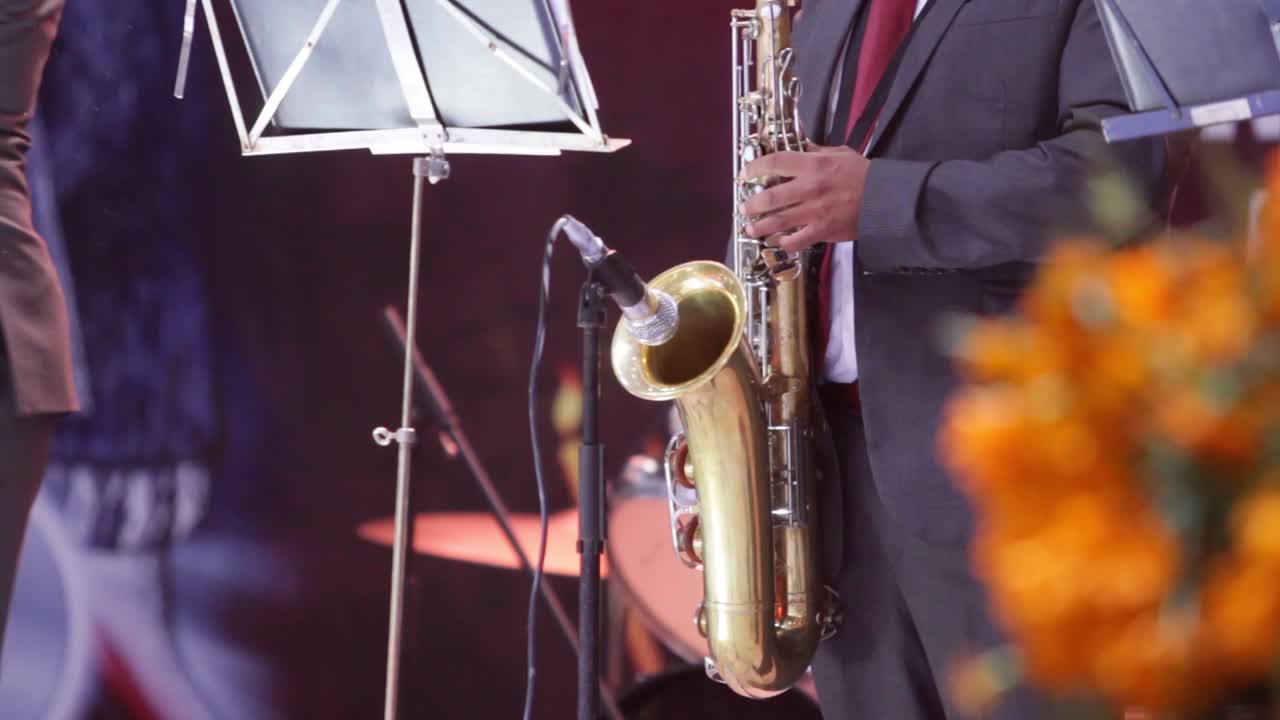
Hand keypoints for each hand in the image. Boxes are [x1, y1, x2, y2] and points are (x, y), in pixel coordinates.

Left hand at [739, 143, 869, 252]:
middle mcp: (809, 188)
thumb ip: (817, 151)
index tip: (746, 173)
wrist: (886, 198)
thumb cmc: (865, 175)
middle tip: (745, 207)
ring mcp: (814, 211)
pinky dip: (784, 243)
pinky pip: (797, 240)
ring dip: (760, 226)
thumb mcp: (840, 154)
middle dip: (752, 204)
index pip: (775, 162)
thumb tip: (801, 146)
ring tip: (751, 228)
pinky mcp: (822, 230)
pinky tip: (778, 242)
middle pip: (770, 197)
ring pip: (778, 221)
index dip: (755, 167)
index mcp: (813, 165)